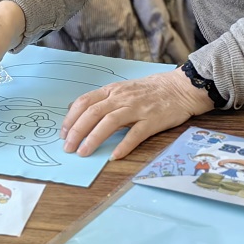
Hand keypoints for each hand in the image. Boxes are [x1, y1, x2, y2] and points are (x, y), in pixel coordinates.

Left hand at [61, 68, 215, 159]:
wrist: (180, 87)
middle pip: (93, 113)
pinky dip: (123, 145)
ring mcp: (137, 108)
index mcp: (112, 90)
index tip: (63, 133)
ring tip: (83, 153)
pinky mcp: (152, 120)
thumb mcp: (123, 89)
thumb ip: (104, 99)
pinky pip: (135, 133)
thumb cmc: (150, 90)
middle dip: (76, 131)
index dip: (70, 118)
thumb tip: (79, 110)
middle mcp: (121, 98)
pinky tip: (114, 156)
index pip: (84, 102)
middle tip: (67, 148)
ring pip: (109, 122)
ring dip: (93, 139)